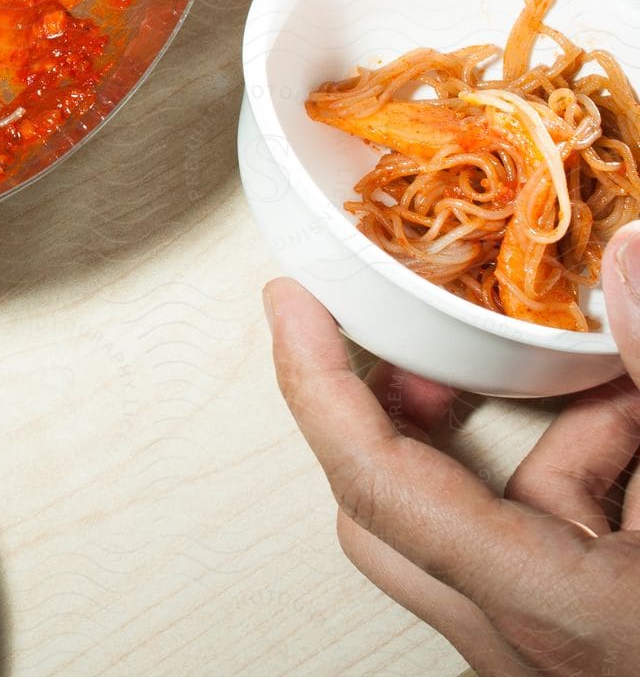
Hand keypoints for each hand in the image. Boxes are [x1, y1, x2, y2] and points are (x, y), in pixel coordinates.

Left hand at [264, 224, 639, 676]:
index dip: (318, 385)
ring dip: (536, 440)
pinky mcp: (604, 653)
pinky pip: (561, 551)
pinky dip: (590, 482)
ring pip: (492, 528)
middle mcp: (540, 652)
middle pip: (397, 513)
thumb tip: (629, 260)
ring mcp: (567, 662)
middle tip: (421, 335)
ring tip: (606, 371)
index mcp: (559, 615)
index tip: (290, 306)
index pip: (381, 486)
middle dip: (404, 410)